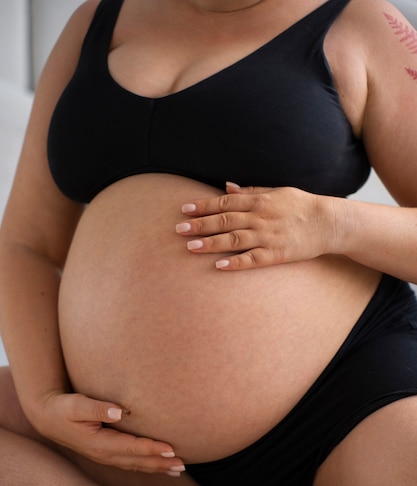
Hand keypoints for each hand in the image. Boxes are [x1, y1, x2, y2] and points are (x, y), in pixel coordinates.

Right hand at [32, 392, 184, 474]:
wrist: (48, 418)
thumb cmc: (63, 408)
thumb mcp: (76, 404)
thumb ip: (97, 407)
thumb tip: (118, 410)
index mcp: (100, 444)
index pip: (132, 448)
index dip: (152, 448)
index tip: (171, 448)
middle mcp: (105, 454)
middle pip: (138, 462)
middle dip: (161, 463)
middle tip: (184, 464)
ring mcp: (106, 457)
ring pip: (137, 465)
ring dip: (158, 468)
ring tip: (179, 469)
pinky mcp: (107, 454)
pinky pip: (132, 463)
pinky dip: (148, 465)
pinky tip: (161, 467)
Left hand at [176, 182, 334, 269]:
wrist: (328, 223)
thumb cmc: (301, 205)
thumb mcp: (276, 192)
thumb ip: (250, 191)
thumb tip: (226, 188)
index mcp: (259, 201)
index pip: (224, 203)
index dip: (203, 206)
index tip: (184, 210)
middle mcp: (260, 217)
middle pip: (224, 221)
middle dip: (200, 225)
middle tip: (179, 230)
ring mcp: (267, 237)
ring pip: (233, 240)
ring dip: (211, 243)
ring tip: (191, 247)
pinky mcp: (276, 254)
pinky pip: (252, 259)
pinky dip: (235, 263)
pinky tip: (218, 266)